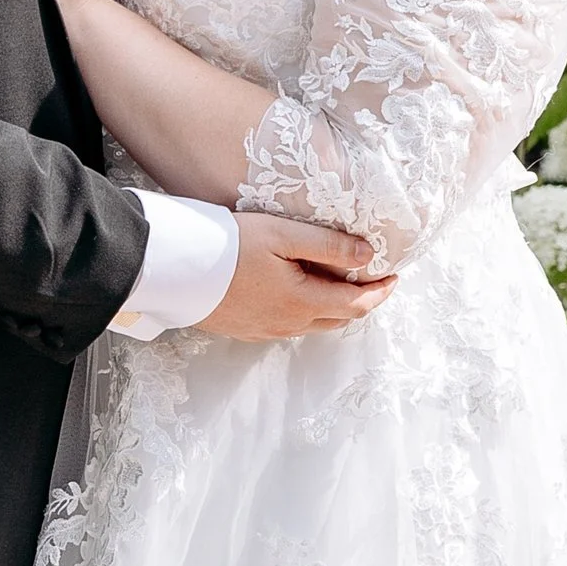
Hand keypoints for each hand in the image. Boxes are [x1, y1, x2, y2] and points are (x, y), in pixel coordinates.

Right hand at [196, 212, 394, 339]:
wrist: (172, 269)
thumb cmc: (227, 245)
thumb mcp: (282, 235)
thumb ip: (329, 246)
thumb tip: (368, 256)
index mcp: (302, 302)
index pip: (357, 304)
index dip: (380, 291)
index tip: (394, 275)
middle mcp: (288, 324)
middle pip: (339, 319)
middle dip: (362, 300)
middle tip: (374, 279)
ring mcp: (265, 331)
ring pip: (314, 324)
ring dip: (334, 306)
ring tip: (340, 280)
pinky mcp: (245, 330)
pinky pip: (289, 326)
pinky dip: (307, 310)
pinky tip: (299, 290)